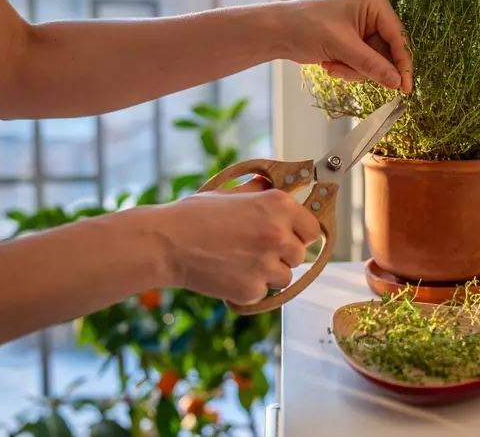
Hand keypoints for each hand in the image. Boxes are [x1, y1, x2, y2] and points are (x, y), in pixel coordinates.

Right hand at [153, 178, 320, 304]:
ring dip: (269, 273)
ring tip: (242, 263)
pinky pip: (264, 292)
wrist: (166, 243)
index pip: (313, 229)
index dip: (300, 234)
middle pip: (300, 254)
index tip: (288, 236)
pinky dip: (250, 288)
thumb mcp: (233, 192)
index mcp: (279, 206)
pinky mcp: (252, 289)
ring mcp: (267, 264)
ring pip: (285, 276)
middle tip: (256, 250)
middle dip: (283, 255)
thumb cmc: (196, 215)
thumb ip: (260, 191)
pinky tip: (230, 275)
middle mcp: (279, 234)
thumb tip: (275, 186)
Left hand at [281, 0, 411, 93]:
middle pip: (387, 53)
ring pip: (375, 62)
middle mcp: (374, 13)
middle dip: (366, 67)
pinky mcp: (356, 42)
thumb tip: (397, 82)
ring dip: (354, 70)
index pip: (398, 37)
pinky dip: (349, 69)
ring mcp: (365, 28)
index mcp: (375, 2)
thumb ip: (372, 65)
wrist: (279, 31)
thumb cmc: (307, 27)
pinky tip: (330, 64)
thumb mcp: (342, 47)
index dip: (402, 64)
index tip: (405, 88)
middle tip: (346, 71)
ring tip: (332, 66)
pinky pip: (364, 64)